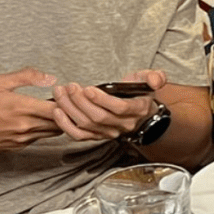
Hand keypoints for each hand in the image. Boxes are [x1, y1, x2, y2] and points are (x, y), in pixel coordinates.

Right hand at [0, 67, 61, 152]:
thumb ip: (27, 77)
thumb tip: (50, 78)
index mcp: (22, 108)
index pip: (58, 109)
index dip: (68, 101)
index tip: (70, 93)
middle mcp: (24, 127)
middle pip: (59, 123)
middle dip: (67, 113)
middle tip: (69, 102)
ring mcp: (21, 139)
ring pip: (51, 133)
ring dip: (57, 122)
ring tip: (56, 109)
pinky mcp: (16, 147)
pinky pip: (37, 138)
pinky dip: (44, 129)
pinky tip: (40, 119)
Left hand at [52, 70, 167, 141]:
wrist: (139, 114)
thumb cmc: (140, 94)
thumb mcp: (151, 80)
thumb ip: (156, 77)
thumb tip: (155, 80)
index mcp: (137, 110)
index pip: (119, 108)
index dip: (102, 100)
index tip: (88, 88)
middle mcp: (122, 124)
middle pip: (98, 117)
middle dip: (80, 101)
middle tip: (69, 87)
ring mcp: (108, 132)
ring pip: (86, 125)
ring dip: (69, 109)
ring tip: (60, 93)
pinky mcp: (96, 136)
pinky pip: (79, 135)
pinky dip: (65, 125)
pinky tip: (57, 111)